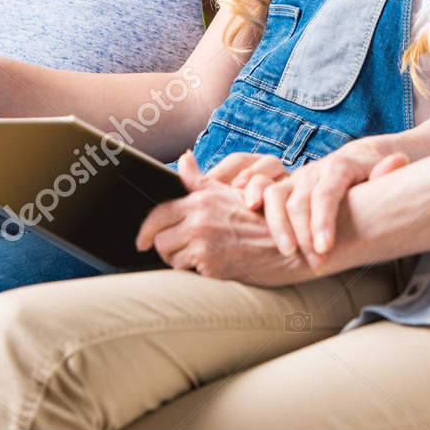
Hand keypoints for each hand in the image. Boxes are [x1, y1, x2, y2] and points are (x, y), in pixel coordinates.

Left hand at [136, 154, 315, 284]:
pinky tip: (215, 263)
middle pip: (159, 239)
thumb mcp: (230, 192)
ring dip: (181, 260)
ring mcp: (204, 243)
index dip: (146, 231)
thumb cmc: (259, 218)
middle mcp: (199, 219)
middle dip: (166, 247)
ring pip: (171, 258)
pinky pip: (189, 271)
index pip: (159, 215)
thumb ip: (200, 180)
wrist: (287, 244)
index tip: (142, 242)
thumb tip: (184, 158)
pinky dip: (197, 270)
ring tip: (203, 256)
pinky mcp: (211, 265)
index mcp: (201, 200)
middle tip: (178, 250)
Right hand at [259, 137, 410, 260]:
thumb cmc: (376, 174)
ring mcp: (296, 178)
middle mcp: (314, 171)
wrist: (362, 158)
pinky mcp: (284, 186)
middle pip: (299, 200)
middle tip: (315, 265)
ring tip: (287, 251)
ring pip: (274, 193)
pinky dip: (250, 191)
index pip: (327, 193)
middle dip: (303, 234)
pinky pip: (259, 183)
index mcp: (340, 167)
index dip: (323, 221)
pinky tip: (249, 210)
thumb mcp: (388, 172)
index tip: (325, 249)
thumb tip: (397, 162)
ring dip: (277, 224)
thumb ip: (389, 171)